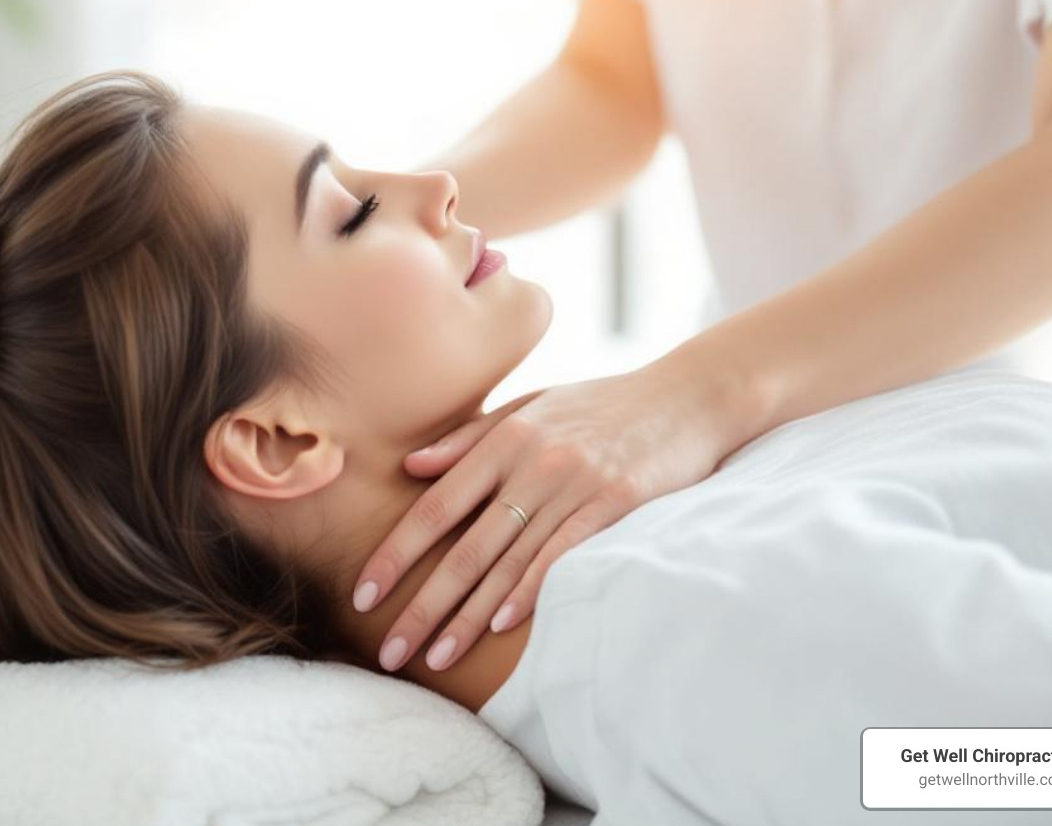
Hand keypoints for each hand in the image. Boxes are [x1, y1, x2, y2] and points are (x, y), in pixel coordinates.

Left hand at [353, 345, 765, 672]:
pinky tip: (501, 626)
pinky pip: (563, 556)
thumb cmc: (602, 404)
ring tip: (436, 656)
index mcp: (505, 438)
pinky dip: (530, 591)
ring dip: (469, 616)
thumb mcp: (532, 406)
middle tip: (390, 649)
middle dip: (423, 603)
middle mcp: (533, 462)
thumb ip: (471, 438)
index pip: (435, 506)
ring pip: (509, 562)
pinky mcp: (616, 504)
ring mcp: (574, 484)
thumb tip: (410, 466)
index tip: (365, 593)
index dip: (396, 553)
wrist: (687, 395)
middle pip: (464, 546)